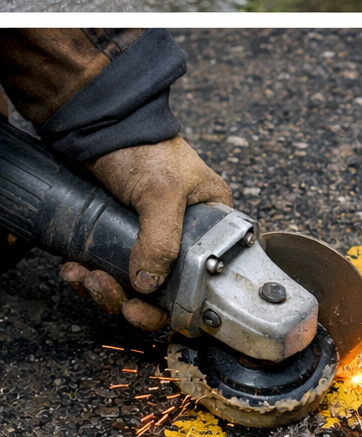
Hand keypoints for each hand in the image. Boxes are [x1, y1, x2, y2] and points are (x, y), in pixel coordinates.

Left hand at [60, 137, 232, 330]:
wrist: (98, 128)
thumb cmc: (144, 146)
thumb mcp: (163, 191)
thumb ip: (162, 239)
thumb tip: (148, 284)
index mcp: (210, 224)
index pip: (203, 277)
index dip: (178, 303)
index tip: (149, 308)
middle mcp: (182, 235)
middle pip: (164, 290)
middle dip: (135, 302)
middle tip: (118, 300)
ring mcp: (146, 239)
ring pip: (131, 286)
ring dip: (106, 292)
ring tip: (88, 278)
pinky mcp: (116, 239)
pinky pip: (106, 272)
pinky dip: (88, 278)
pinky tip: (76, 270)